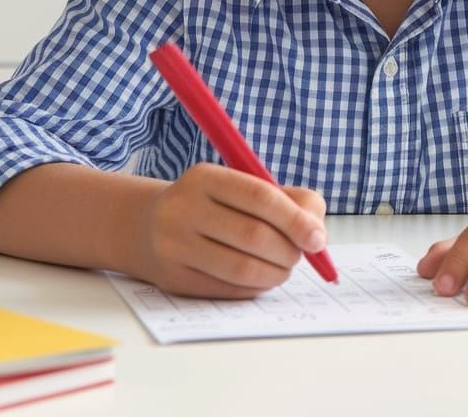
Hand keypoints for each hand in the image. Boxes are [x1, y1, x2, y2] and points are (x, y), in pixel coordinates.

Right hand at [136, 163, 326, 298]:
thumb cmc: (214, 205)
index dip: (295, 219)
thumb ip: (288, 199)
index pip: (260, 197)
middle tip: (302, 254)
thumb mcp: (243, 186)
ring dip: (276, 272)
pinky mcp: (173, 278)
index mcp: (205, 177)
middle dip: (289, 250)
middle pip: (253, 235)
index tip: (318, 238)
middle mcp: (184, 209)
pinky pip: (226, 289)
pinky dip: (255, 287)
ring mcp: (173, 245)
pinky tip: (263, 278)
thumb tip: (317, 231)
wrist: (149, 226)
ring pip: (240, 268)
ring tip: (285, 268)